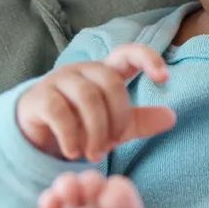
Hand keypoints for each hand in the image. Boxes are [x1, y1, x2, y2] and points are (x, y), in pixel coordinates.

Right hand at [15, 44, 175, 161]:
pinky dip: (71, 136)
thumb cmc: (81, 124)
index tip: (164, 78)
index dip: (148, 59)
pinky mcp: (39, 97)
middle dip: (117, 118)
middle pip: (111, 83)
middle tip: (112, 145)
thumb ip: (140, 120)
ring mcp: (59, 80)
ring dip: (96, 130)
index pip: (129, 53)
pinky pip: (60, 111)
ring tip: (95, 154)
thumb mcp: (114, 125)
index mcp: (105, 71)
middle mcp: (83, 70)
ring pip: (87, 97)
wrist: (37, 135)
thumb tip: (171, 117)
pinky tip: (74, 152)